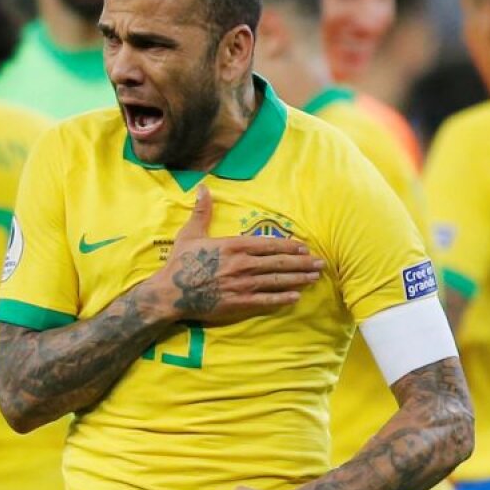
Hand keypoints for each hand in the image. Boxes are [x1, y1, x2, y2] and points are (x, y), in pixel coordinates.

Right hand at [150, 185, 323, 323]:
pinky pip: (265, 300)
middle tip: (320, 263)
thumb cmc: (180, 262)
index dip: (288, 246)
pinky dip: (282, 298)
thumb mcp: (191, 233)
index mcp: (233, 246)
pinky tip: (296, 296)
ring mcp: (242, 284)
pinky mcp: (238, 302)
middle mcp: (242, 264)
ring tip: (314, 277)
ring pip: (276, 281)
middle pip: (278, 263)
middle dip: (301, 263)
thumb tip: (203, 187)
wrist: (170, 292)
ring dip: (298, 279)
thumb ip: (202, 211)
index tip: (304, 247)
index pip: (268, 245)